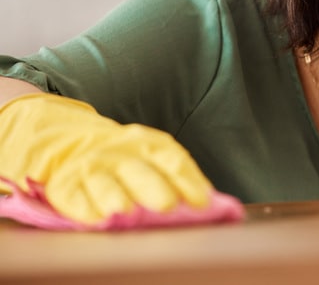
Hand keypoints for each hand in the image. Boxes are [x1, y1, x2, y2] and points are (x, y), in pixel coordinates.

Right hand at [0, 93, 211, 223]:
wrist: (75, 142)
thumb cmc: (128, 158)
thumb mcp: (154, 155)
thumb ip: (179, 175)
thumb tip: (208, 202)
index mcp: (149, 144)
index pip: (172, 159)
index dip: (188, 180)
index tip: (202, 202)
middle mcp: (122, 153)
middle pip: (140, 171)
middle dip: (154, 187)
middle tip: (167, 205)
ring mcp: (93, 167)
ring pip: (105, 183)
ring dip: (116, 197)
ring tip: (125, 210)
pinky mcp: (67, 184)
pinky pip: (75, 195)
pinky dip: (84, 207)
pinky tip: (95, 218)